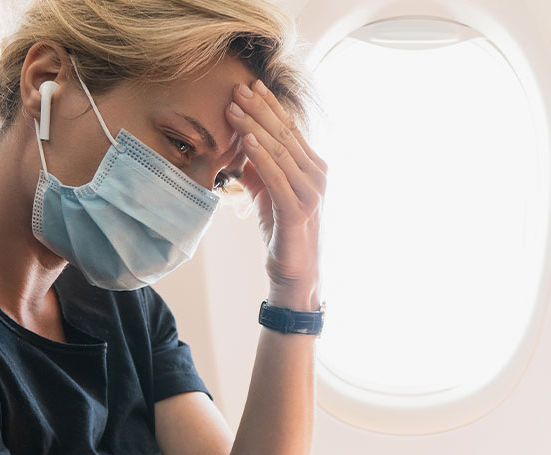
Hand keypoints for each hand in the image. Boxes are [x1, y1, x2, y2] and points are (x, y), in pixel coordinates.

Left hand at [226, 79, 326, 309]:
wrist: (295, 274)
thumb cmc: (282, 233)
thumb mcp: (267, 194)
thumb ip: (259, 170)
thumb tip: (241, 146)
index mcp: (312, 168)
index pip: (290, 129)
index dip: (269, 106)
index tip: (249, 85)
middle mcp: (316, 175)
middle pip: (284, 134)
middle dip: (259, 109)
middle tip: (237, 88)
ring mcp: (311, 193)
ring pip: (280, 151)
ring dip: (254, 127)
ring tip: (233, 108)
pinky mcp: (298, 211)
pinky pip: (277, 178)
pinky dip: (261, 157)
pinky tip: (246, 140)